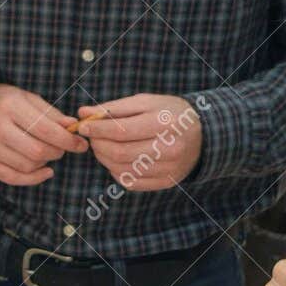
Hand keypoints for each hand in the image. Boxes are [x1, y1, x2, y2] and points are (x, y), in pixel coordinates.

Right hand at [0, 84, 86, 185]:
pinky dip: (33, 179)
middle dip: (58, 152)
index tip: (80, 144)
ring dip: (46, 163)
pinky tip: (44, 171)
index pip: (46, 130)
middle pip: (38, 151)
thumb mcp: (24, 97)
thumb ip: (50, 113)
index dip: (68, 140)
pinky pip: (13, 178)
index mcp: (10, 106)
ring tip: (49, 153)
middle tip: (63, 147)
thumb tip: (72, 127)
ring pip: (28, 166)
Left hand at [75, 93, 201, 191]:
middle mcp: (170, 148)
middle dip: (98, 145)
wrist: (203, 135)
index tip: (83, 125)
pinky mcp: (167, 182)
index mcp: (165, 122)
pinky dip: (116, 172)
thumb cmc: (169, 113)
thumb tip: (83, 112)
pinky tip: (116, 160)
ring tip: (103, 147)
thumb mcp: (145, 102)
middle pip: (120, 152)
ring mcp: (169, 169)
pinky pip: (132, 183)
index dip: (97, 129)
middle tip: (92, 137)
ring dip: (104, 159)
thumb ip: (114, 108)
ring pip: (123, 170)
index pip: (122, 130)